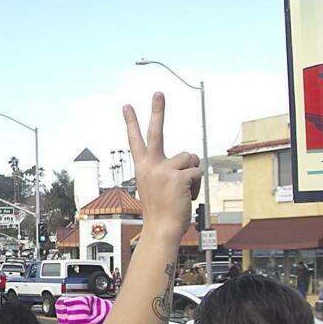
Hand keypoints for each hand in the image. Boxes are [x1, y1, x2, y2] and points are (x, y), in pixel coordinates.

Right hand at [125, 93, 200, 241]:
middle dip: (157, 111)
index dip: (131, 122)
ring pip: (189, 158)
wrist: (161, 230)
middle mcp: (150, 165)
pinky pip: (196, 172)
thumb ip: (168, 171)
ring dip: (191, 174)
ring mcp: (163, 170)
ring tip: (182, 191)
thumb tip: (191, 162)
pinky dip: (196, 186)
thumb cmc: (161, 212)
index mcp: (143, 168)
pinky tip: (186, 197)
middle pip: (156, 132)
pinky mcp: (178, 177)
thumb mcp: (159, 187)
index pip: (136, 140)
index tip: (127, 105)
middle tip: (158, 93)